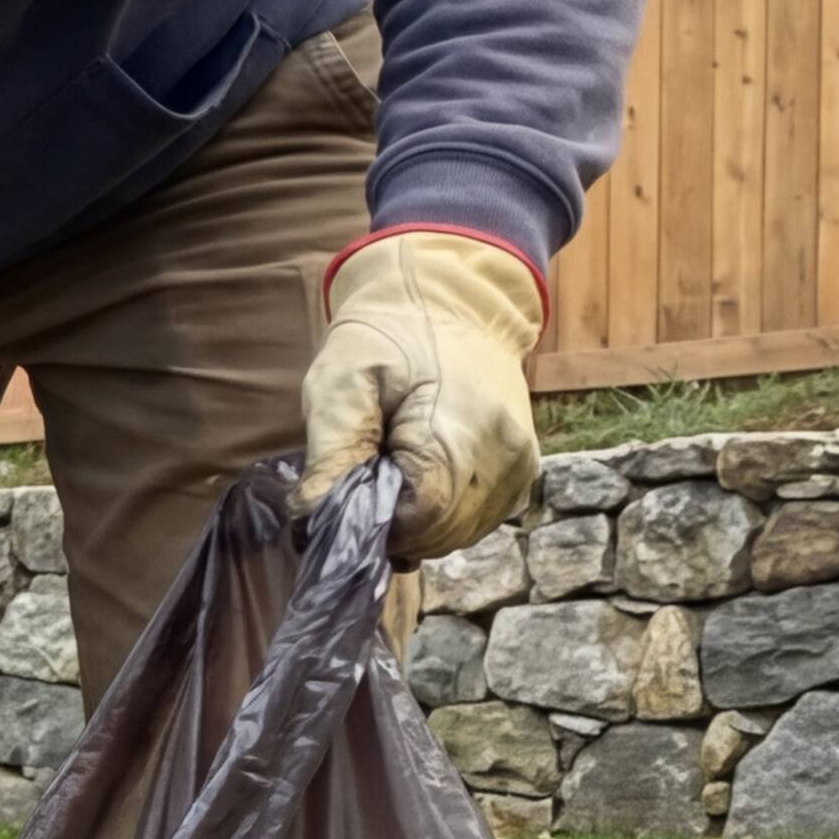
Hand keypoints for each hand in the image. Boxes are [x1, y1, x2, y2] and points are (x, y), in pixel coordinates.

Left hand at [296, 227, 541, 562]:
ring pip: (456, 536)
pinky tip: (417, 476)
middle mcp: (505, 461)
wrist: (454, 301)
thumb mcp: (343, 379)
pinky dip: (440, 514)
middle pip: (436, 536)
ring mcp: (522, 470)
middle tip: (364, 476)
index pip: (415, 524)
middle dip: (390, 523)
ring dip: (414, 521)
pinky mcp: (523, 474)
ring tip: (391, 467)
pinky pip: (474, 521)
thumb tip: (315, 518)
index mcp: (462, 436)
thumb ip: (332, 452)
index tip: (346, 495)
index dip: (372, 524)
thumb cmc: (389, 335)